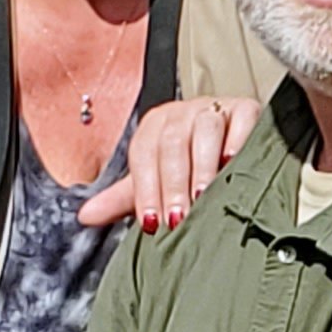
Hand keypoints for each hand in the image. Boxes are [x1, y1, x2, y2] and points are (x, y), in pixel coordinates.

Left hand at [80, 95, 261, 234]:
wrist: (234, 142)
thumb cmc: (191, 167)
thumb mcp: (156, 182)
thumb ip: (123, 199)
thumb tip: (85, 217)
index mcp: (155, 127)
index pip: (144, 154)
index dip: (145, 189)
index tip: (152, 223)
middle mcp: (182, 113)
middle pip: (172, 144)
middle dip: (172, 185)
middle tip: (178, 218)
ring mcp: (216, 108)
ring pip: (204, 131)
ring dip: (202, 167)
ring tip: (203, 196)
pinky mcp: (246, 110)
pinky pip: (241, 120)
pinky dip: (238, 140)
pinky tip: (233, 162)